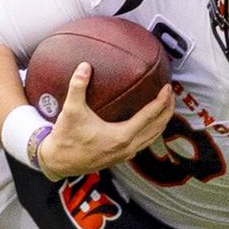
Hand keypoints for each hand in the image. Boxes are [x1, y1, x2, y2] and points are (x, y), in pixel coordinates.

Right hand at [35, 63, 173, 179]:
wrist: (57, 162)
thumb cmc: (65, 138)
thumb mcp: (71, 110)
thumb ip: (78, 86)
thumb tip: (84, 66)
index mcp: (120, 136)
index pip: (149, 116)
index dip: (161, 101)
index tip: (167, 88)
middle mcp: (127, 147)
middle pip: (157, 128)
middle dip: (167, 111)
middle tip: (171, 94)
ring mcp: (124, 154)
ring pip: (152, 138)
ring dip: (161, 122)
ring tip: (165, 107)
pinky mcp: (119, 157)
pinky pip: (143, 143)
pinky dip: (151, 132)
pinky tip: (148, 123)